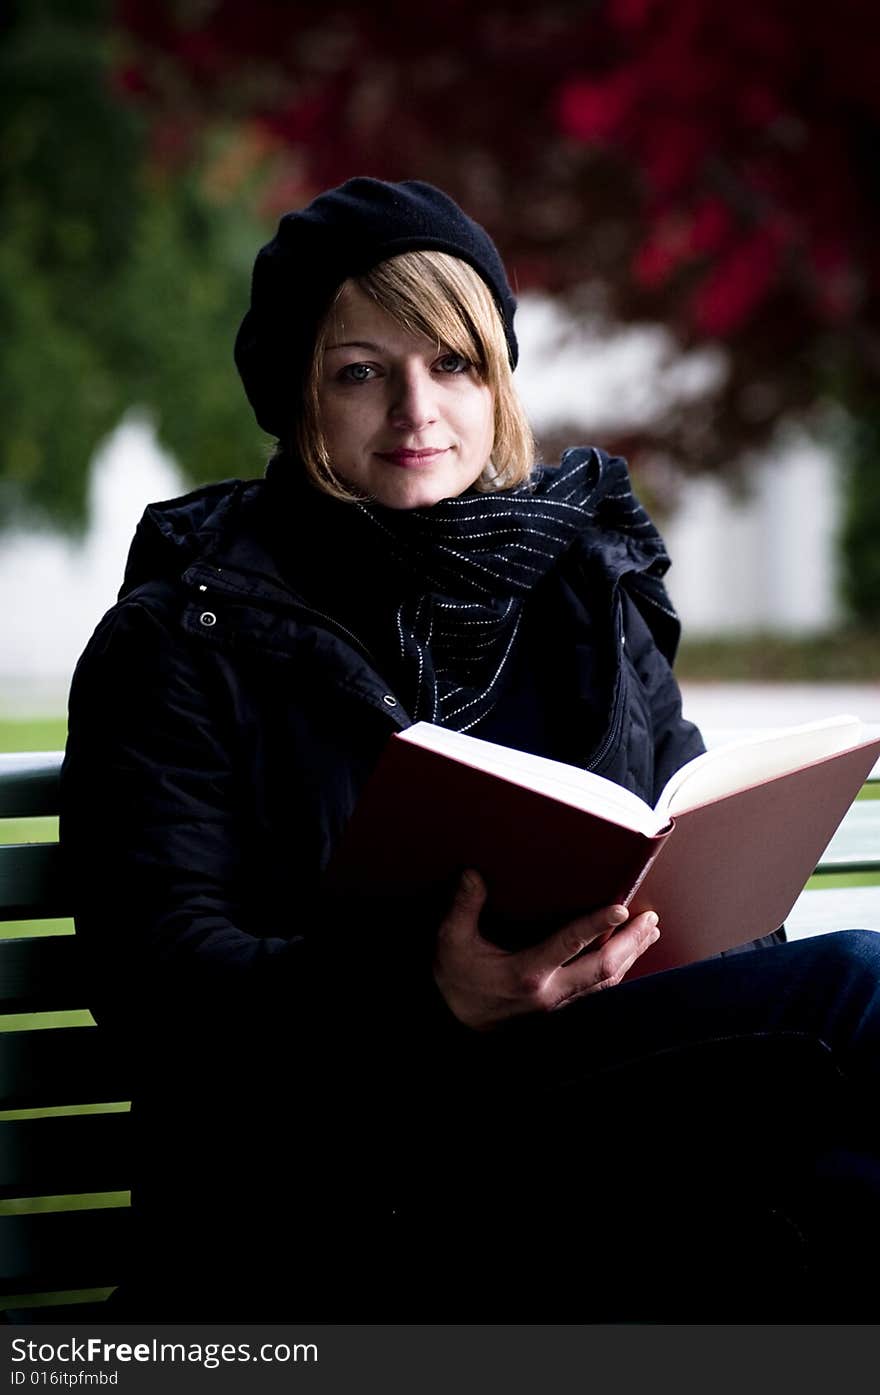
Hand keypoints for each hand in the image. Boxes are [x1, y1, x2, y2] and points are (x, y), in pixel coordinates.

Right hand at [433, 869, 659, 1030]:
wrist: (450, 1023)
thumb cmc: (453, 980)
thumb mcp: (452, 942)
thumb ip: (464, 907)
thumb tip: (474, 876)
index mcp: (526, 973)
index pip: (569, 945)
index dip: (596, 926)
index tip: (620, 909)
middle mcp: (549, 991)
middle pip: (602, 968)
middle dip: (630, 943)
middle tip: (650, 919)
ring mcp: (556, 1004)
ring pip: (605, 983)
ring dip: (629, 957)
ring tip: (649, 933)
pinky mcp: (558, 1009)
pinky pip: (595, 991)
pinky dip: (615, 972)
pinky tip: (625, 958)